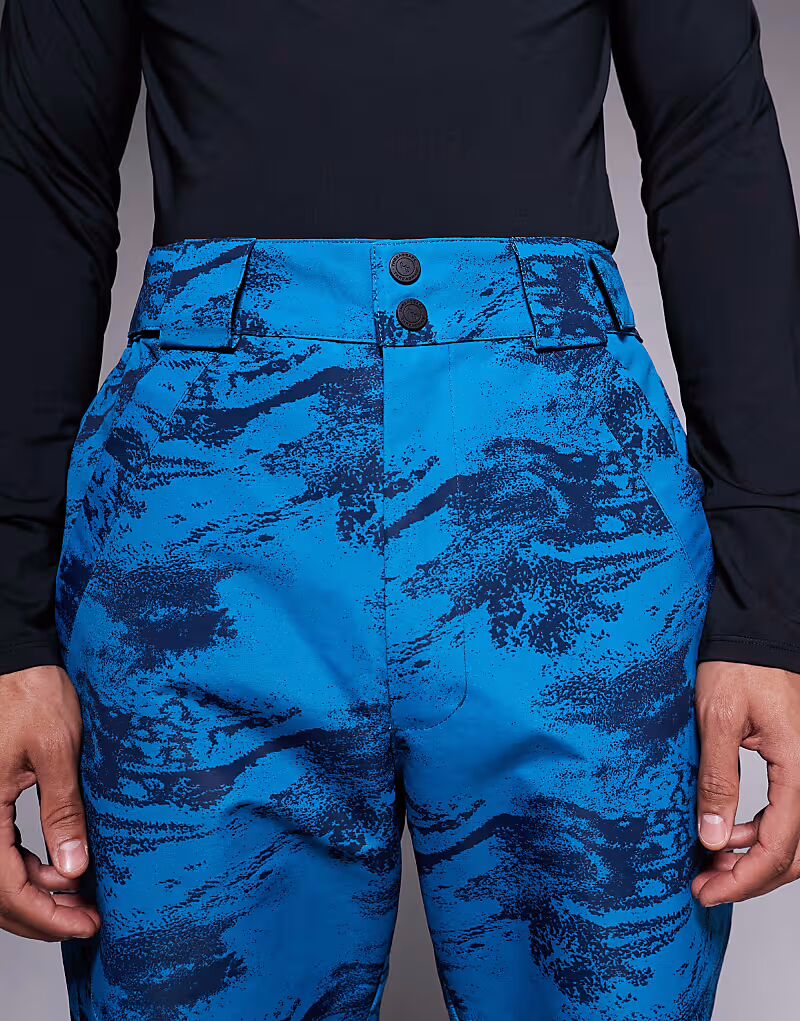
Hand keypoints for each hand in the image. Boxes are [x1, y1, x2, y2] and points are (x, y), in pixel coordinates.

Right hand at [0, 665, 99, 940]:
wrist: (14, 661)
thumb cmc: (31, 694)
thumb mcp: (56, 751)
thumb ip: (62, 811)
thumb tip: (74, 868)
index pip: (4, 885)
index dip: (44, 915)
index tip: (83, 925)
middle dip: (40, 914)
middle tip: (87, 920)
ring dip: (33, 894)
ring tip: (80, 899)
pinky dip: (25, 868)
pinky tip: (59, 870)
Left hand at [692, 661, 799, 905]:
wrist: (754, 635)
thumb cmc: (736, 667)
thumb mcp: (716, 720)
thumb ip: (717, 779)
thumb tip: (713, 838)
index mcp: (799, 766)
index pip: (780, 845)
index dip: (744, 878)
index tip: (707, 891)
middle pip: (795, 853)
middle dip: (751, 878)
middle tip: (705, 888)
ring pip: (795, 839)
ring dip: (757, 859)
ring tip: (711, 865)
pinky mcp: (798, 766)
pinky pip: (789, 814)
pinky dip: (762, 833)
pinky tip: (729, 833)